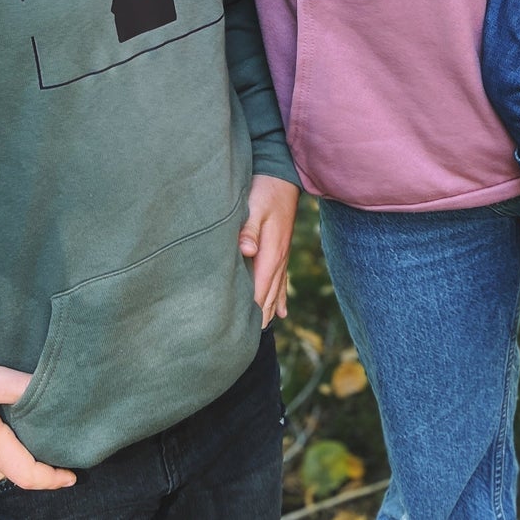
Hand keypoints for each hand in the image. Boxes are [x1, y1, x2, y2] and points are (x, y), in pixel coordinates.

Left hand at [238, 174, 298, 323]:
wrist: (284, 174)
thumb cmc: (265, 189)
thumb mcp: (254, 206)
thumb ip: (248, 229)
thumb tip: (246, 251)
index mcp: (270, 253)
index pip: (258, 292)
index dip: (248, 313)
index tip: (235, 335)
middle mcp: (278, 259)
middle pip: (268, 298)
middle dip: (257, 320)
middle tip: (240, 346)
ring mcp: (282, 256)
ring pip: (275, 293)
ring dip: (267, 313)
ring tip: (257, 336)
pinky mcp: (282, 250)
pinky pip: (282, 282)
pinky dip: (279, 300)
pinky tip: (280, 315)